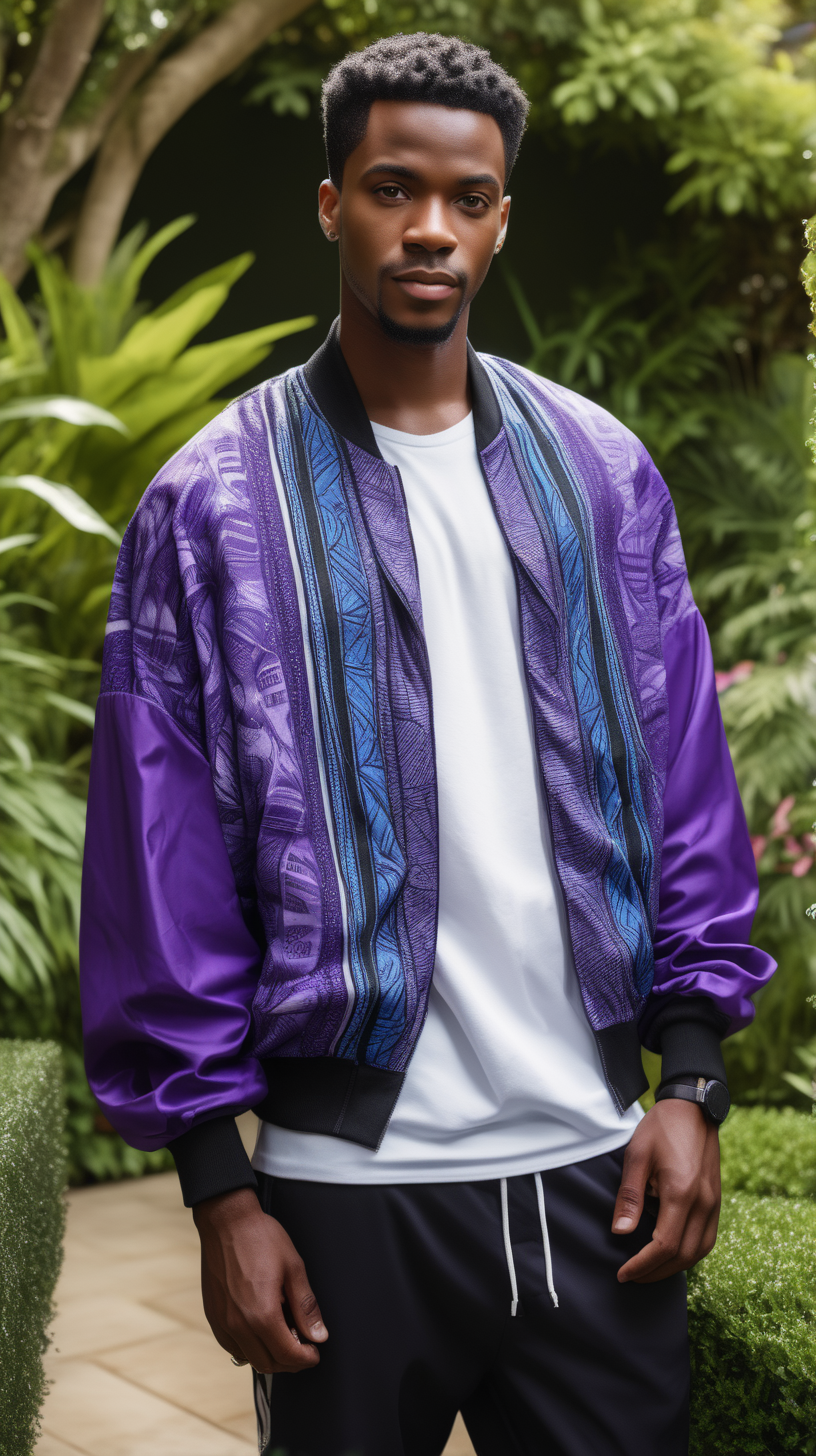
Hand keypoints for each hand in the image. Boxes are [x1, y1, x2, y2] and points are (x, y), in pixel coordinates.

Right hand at [193, 1186, 327, 1372]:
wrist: (226, 1221)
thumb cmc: (260, 1238)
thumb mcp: (293, 1267)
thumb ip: (306, 1306)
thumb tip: (318, 1335)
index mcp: (262, 1314)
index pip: (288, 1355)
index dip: (306, 1358)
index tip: (315, 1351)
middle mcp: (238, 1325)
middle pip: (268, 1364)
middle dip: (291, 1361)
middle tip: (304, 1345)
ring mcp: (222, 1322)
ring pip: (249, 1359)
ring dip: (270, 1356)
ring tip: (283, 1334)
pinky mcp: (213, 1316)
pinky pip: (232, 1347)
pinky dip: (249, 1347)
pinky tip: (261, 1329)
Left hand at [612, 1098, 720, 1283]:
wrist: (693, 1107)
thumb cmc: (661, 1128)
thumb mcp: (637, 1155)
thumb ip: (629, 1196)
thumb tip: (621, 1233)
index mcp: (683, 1193)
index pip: (664, 1246)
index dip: (643, 1265)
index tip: (623, 1273)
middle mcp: (704, 1203)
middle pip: (684, 1256)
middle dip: (656, 1272)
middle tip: (632, 1277)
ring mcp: (714, 1202)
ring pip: (700, 1251)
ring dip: (675, 1267)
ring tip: (649, 1270)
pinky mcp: (717, 1200)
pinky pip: (707, 1238)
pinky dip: (690, 1253)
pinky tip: (671, 1253)